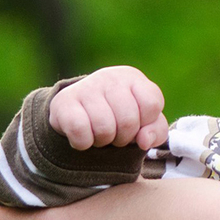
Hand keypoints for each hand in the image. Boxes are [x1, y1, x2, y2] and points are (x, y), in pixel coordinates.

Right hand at [50, 65, 168, 150]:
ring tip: (99, 133)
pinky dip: (83, 143)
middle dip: (124, 137)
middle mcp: (110, 77)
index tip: (137, 124)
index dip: (146, 123)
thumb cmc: (118, 116)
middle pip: (129, 121)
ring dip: (103, 141)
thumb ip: (155, 131)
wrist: (76, 111)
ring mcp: (85, 87)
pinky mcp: (63, 102)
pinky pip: (80, 132)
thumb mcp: (144, 121)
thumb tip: (143, 141)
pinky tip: (83, 135)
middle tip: (115, 133)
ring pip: (104, 129)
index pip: (152, 104)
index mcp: (133, 77)